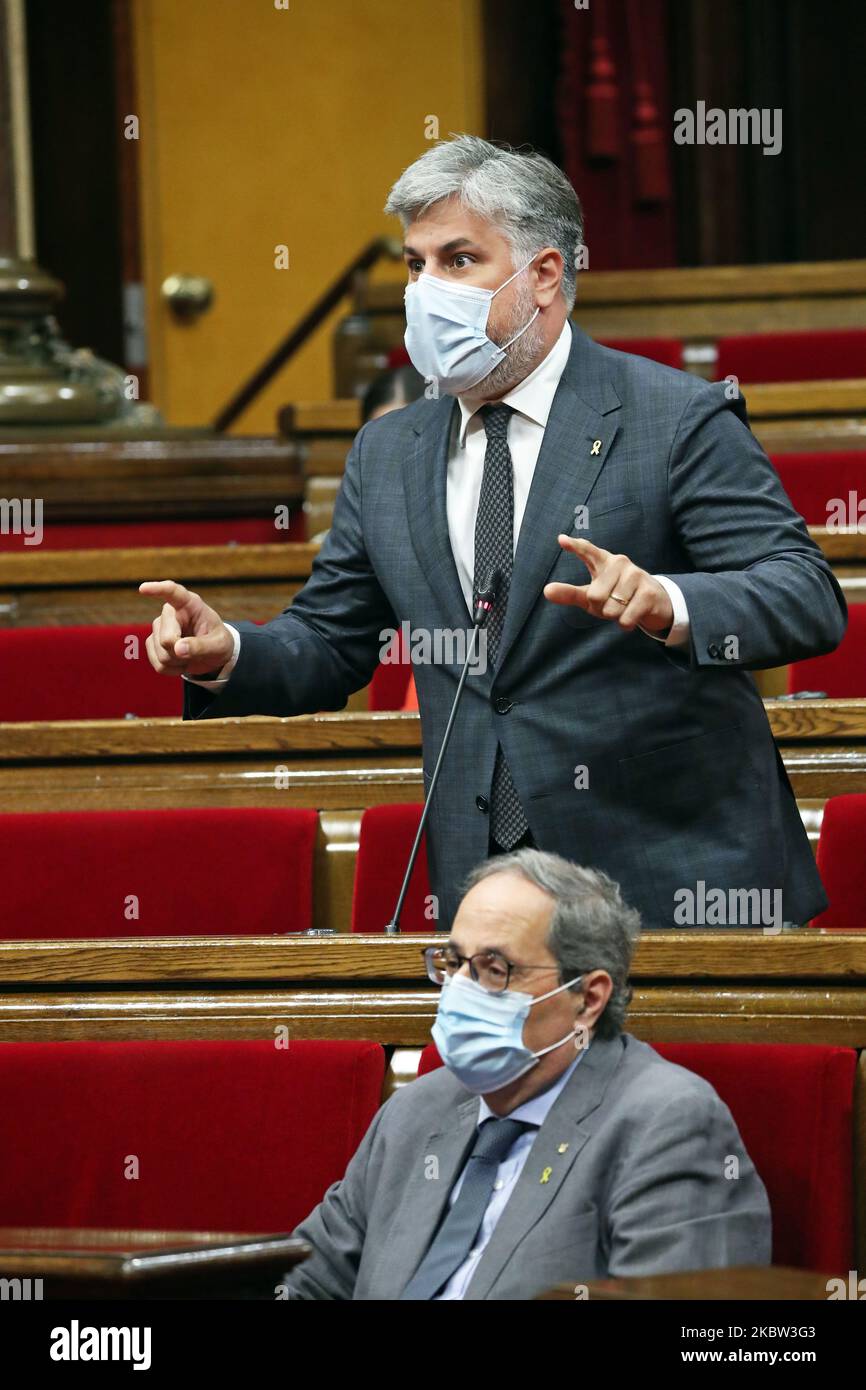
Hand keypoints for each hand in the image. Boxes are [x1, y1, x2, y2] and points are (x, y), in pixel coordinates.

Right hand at [138, 580, 233, 676]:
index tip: (143, 589)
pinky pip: (158, 665)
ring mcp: (158, 627)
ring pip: (161, 654)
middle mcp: (170, 613)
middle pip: (166, 639)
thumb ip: (201, 646)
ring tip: (190, 654)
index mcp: (190, 604)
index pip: (172, 592)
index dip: (157, 589)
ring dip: (178, 662)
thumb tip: (177, 649)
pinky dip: (172, 670)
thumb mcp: (219, 645)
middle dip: (181, 652)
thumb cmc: (218, 642)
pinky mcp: (152, 643)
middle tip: (198, 651)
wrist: (212, 653)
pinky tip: (182, 661)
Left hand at [543, 535, 673, 633]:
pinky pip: (625, 618)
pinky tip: (633, 615)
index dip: (575, 547)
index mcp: (604, 561)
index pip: (588, 551)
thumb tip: (546, 591)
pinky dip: (626, 623)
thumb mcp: (591, 596)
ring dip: (615, 616)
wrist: (654, 603)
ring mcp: (636, 575)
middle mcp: (620, 563)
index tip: (561, 540)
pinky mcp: (648, 592)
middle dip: (601, 608)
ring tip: (625, 607)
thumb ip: (569, 593)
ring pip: (611, 609)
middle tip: (613, 603)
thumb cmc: (617, 597)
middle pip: (595, 596)